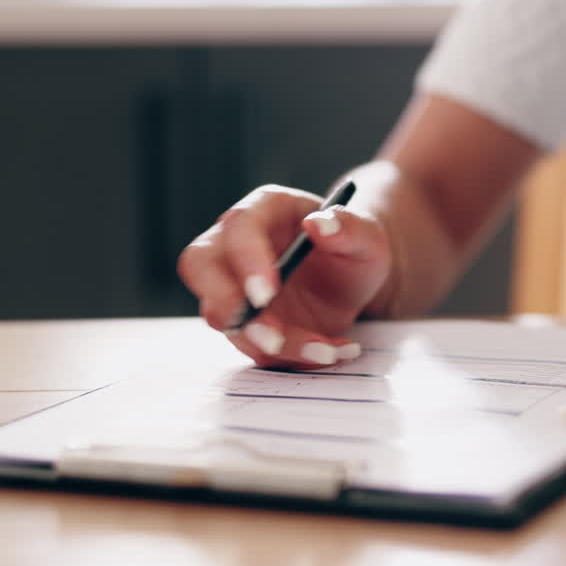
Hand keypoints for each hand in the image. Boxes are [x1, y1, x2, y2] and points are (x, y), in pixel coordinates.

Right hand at [177, 184, 389, 367]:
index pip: (239, 227)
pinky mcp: (242, 318)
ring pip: (223, 316)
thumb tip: (319, 223)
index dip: (246, 260)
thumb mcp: (366, 236)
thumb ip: (349, 228)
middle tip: (271, 336)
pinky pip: (249, 343)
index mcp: (265, 209)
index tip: (266, 294)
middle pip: (199, 266)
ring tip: (324, 350)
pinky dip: (287, 356)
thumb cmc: (353, 247)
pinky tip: (328, 351)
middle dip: (228, 306)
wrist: (354, 279)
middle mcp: (237, 243)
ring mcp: (233, 283)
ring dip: (268, 343)